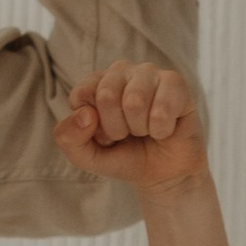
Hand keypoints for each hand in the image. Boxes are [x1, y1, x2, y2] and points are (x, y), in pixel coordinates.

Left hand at [55, 61, 208, 197]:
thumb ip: (68, 138)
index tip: (104, 135)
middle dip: (116, 128)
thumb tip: (86, 114)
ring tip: (146, 130)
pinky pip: (162, 110)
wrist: (163, 175)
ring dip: (140, 129)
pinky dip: (161, 130)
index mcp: (95, 82)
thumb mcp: (86, 156)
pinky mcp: (176, 83)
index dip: (92, 126)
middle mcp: (121, 71)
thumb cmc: (124, 157)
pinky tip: (164, 129)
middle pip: (106, 96)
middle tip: (128, 134)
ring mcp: (149, 73)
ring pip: (134, 101)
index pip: (81, 94)